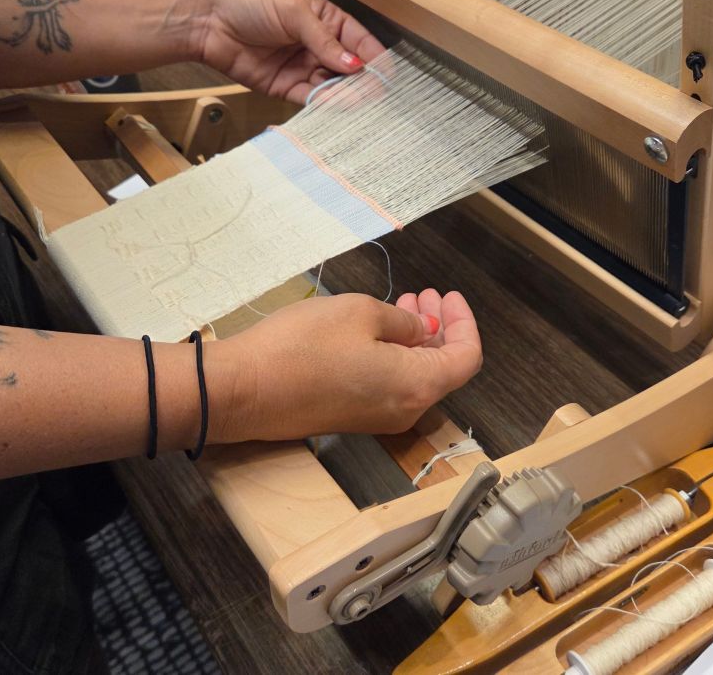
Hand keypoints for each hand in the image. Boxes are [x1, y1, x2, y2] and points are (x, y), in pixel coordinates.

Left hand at [195, 0, 385, 104]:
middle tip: (376, 94)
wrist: (207, 19)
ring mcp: (302, 67)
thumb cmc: (248, 0)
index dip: (375, 58)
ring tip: (358, 103)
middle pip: (349, 69)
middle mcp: (317, 45)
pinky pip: (310, 99)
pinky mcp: (285, 87)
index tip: (388, 74)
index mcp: (325, 20)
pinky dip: (323, 105)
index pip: (359, 41)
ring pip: (332, 87)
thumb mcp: (294, 11)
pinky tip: (335, 107)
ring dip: (345, 96)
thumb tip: (354, 65)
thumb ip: (325, 40)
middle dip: (363, 82)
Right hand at [209, 291, 480, 442]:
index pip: (466, 358)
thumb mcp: (360, 313)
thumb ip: (401, 322)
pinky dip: (394, 355)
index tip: (448, 295)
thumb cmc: (303, 346)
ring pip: (414, 377)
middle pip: (442, 369)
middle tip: (425, 294)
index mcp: (417, 386)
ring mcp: (378, 418)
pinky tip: (376, 330)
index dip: (464, 323)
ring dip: (414, 340)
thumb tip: (420, 330)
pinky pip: (389, 386)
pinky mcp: (352, 417)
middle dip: (439, 328)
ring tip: (402, 305)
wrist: (246, 390)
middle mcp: (405, 410)